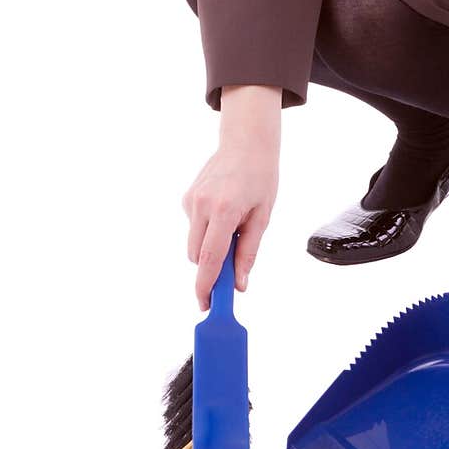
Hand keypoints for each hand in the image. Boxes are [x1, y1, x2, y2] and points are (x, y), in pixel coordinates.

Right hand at [182, 118, 280, 310]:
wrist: (247, 144)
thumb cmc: (260, 178)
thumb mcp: (262, 217)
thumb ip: (248, 252)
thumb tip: (240, 285)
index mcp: (224, 210)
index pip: (209, 258)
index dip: (205, 285)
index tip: (205, 304)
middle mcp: (202, 205)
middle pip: (197, 255)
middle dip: (210, 268)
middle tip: (232, 270)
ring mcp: (191, 200)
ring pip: (193, 243)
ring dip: (209, 247)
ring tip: (234, 225)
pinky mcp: (186, 198)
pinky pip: (194, 226)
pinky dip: (206, 229)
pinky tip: (223, 211)